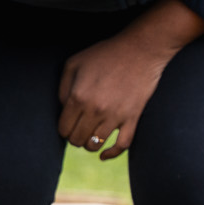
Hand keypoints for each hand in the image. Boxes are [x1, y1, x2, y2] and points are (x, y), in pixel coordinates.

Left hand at [56, 0, 203, 159]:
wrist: (140, 49)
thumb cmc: (105, 54)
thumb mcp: (74, 63)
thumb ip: (62, 88)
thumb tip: (62, 110)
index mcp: (78, 97)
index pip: (63, 129)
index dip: (64, 128)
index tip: (68, 123)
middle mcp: (95, 110)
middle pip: (77, 140)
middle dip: (75, 136)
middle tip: (79, 128)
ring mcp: (115, 116)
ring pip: (95, 145)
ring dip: (90, 143)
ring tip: (90, 134)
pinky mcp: (132, 118)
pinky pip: (121, 146)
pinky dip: (111, 154)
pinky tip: (103, 155)